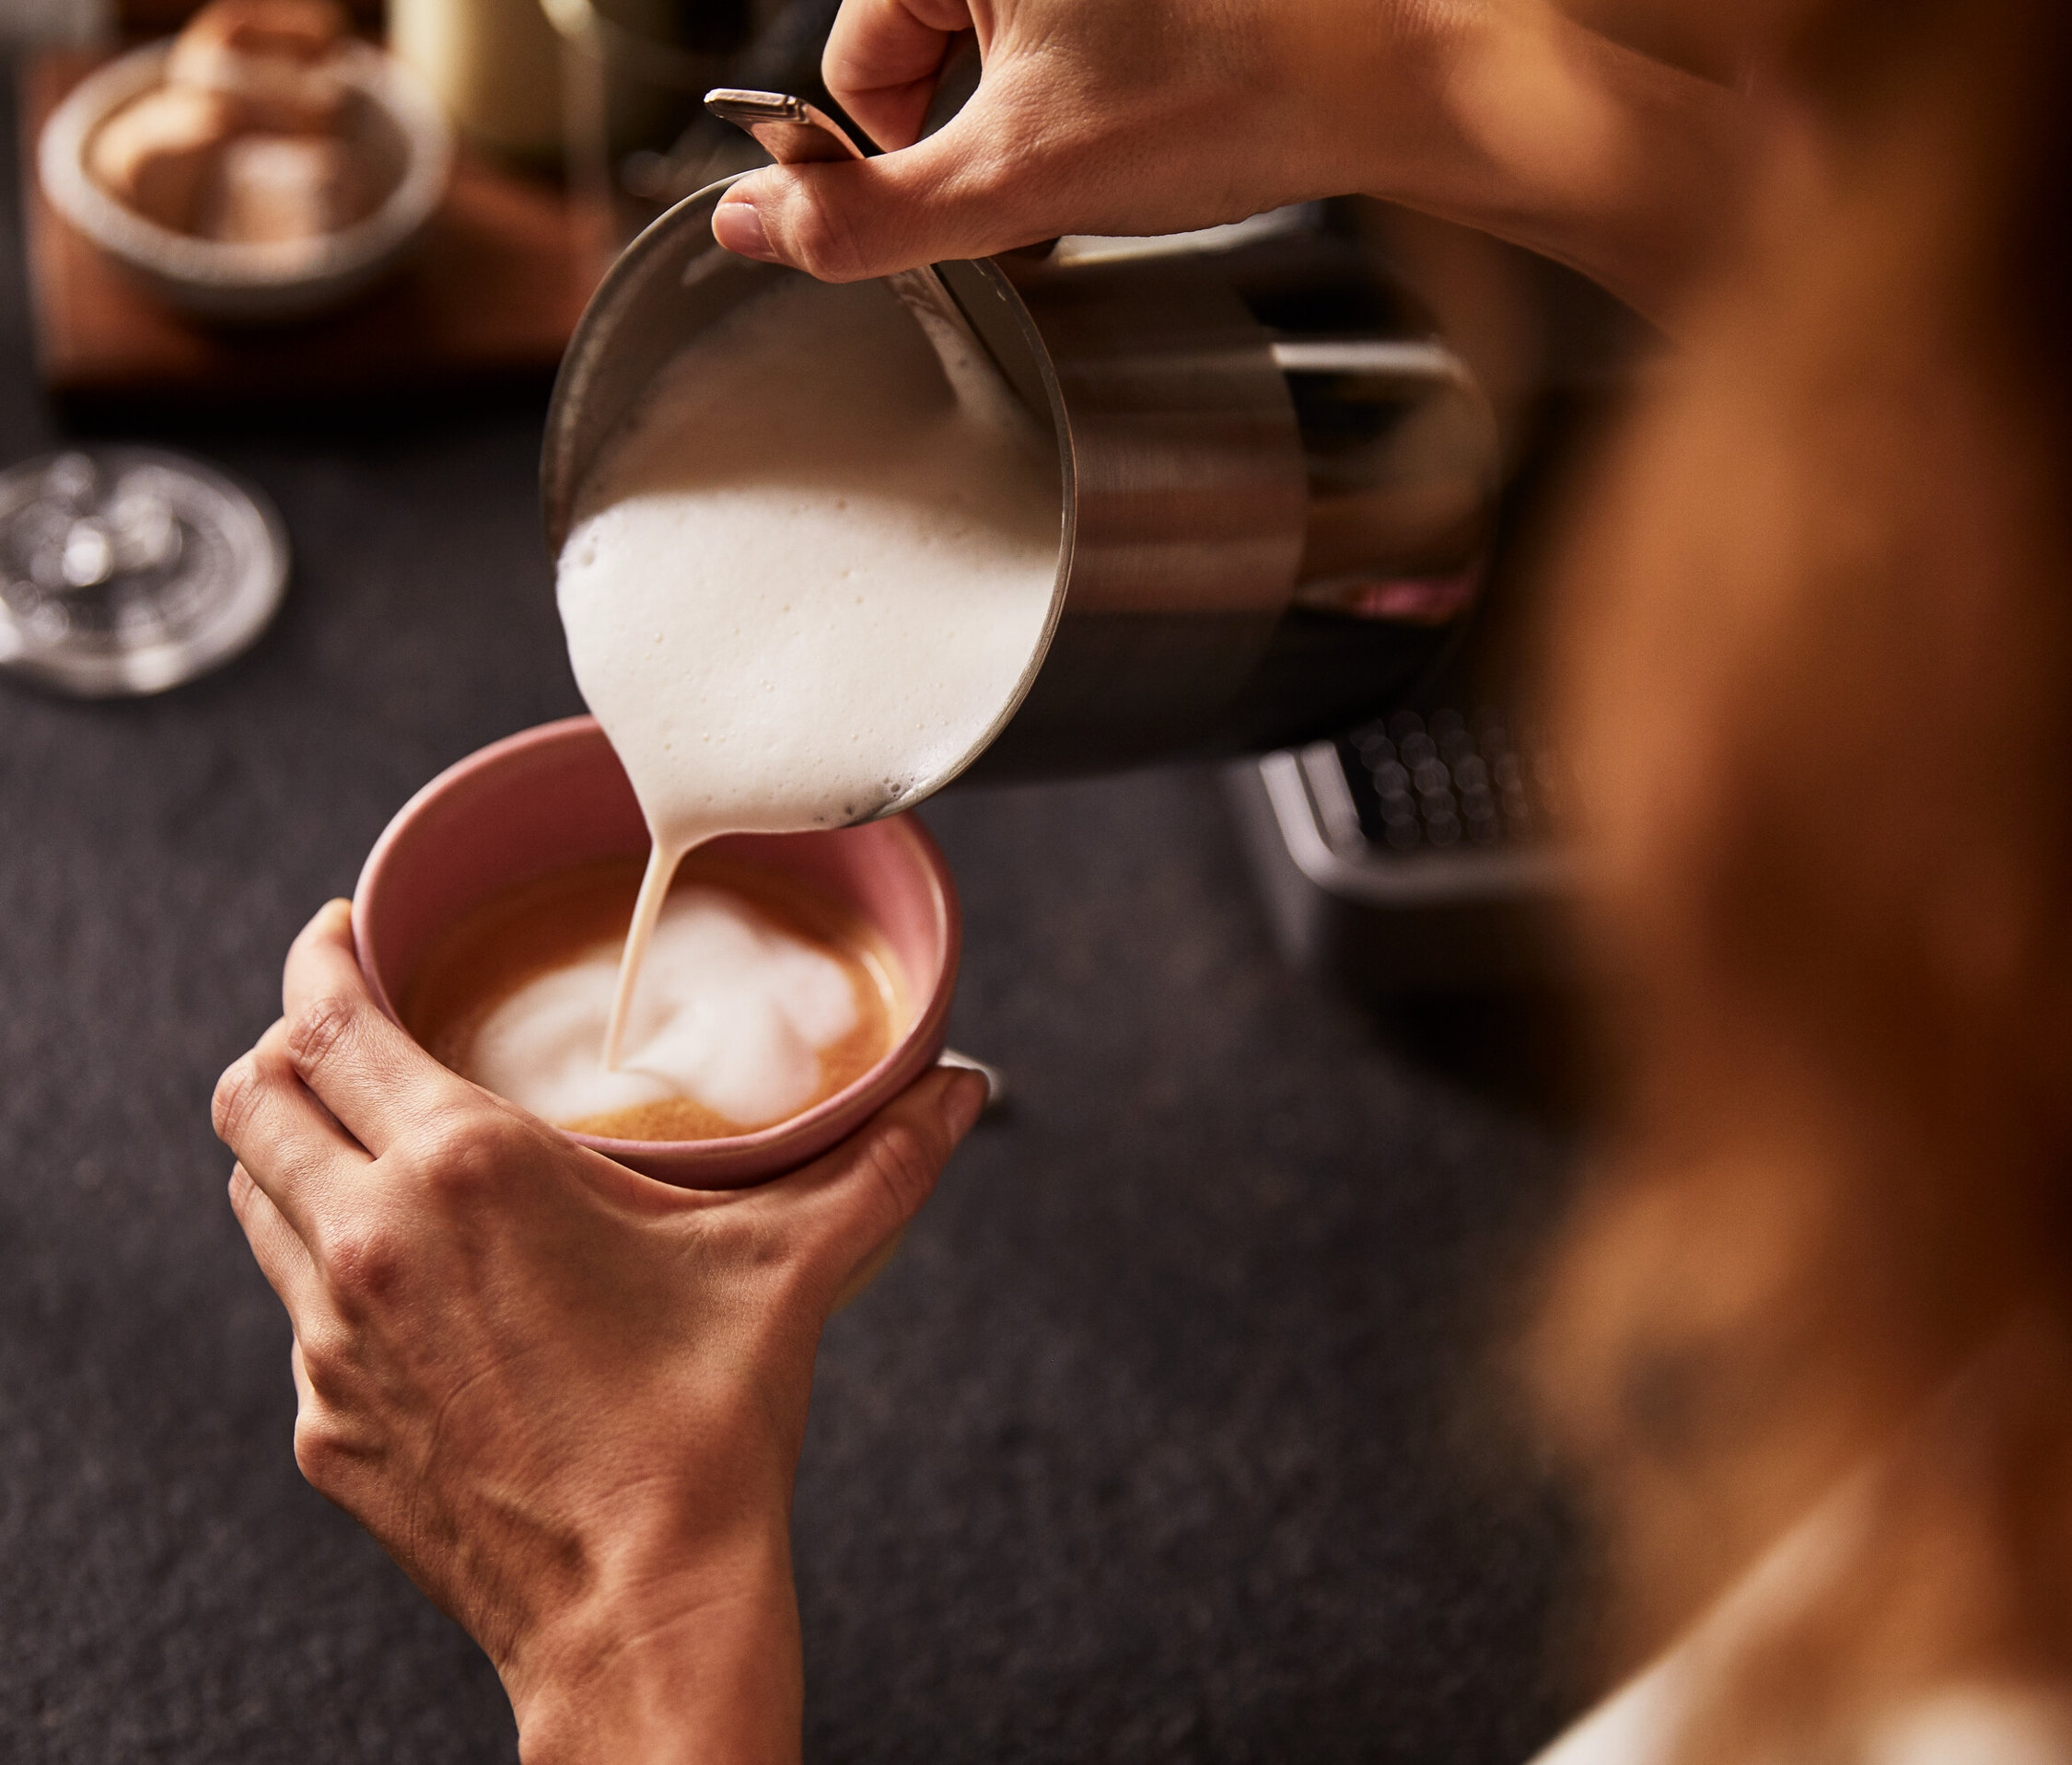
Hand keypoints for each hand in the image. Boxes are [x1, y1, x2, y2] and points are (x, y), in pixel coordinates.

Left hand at [213, 899, 987, 1764]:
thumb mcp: (793, 1266)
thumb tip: (960, 1092)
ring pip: (256, 1199)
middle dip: (282, 1045)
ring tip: (360, 1140)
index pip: (327, 1024)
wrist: (640, 1609)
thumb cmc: (705, 1432)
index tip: (338, 937)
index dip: (317, 962)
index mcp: (466, 1171)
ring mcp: (330, 1342)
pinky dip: (325, 1267)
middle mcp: (373, 1241)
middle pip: (251, 1096)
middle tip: (340, 1029)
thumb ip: (882, 1161)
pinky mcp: (322, 1426)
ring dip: (292, 1152)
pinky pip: (294, 1310)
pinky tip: (406, 1283)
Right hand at [709, 0, 1755, 327]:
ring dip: (1031, 117)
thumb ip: (865, 216)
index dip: (894, 154)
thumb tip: (749, 228)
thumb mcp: (1017, 182)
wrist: (1390, 76)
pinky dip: (1087, 86)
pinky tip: (1149, 116)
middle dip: (970, 134)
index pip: (857, 54)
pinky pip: (1065, 31)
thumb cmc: (1225, 95)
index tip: (962, 204)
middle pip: (922, 46)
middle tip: (1054, 180)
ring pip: (999, 44)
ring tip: (1117, 144)